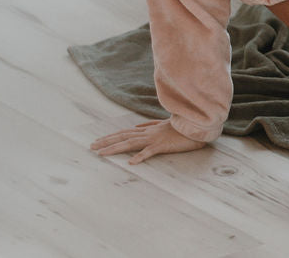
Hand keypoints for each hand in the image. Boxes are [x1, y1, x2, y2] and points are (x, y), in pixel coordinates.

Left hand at [91, 119, 206, 164]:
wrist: (198, 125)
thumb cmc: (182, 126)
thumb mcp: (164, 124)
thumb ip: (151, 125)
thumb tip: (138, 126)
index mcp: (148, 129)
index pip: (125, 132)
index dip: (111, 136)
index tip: (97, 141)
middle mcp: (148, 133)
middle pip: (123, 137)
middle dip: (106, 142)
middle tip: (91, 147)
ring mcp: (155, 139)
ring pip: (131, 143)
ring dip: (115, 148)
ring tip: (101, 154)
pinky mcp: (163, 145)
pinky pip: (150, 152)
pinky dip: (140, 156)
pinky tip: (131, 162)